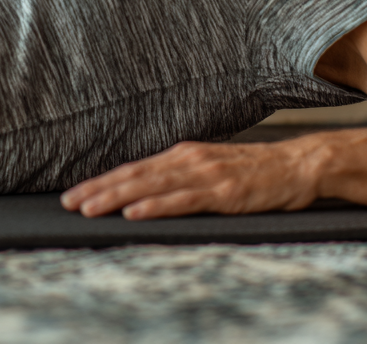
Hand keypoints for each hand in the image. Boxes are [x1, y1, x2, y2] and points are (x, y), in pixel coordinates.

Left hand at [60, 139, 327, 219]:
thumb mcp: (211, 169)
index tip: (74, 194)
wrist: (299, 165)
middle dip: (98, 190)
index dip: (102, 182)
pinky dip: (156, 205)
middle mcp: (188, 159)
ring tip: (89, 208)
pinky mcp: (223, 192)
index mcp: (183, 154)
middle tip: (67, 203)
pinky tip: (136, 212)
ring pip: (151, 186)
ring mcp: (205, 174)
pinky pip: (182, 200)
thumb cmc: (255, 172)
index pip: (133, 169)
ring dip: (116, 198)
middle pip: (134, 175)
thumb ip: (181, 176)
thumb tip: (147, 190)